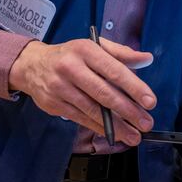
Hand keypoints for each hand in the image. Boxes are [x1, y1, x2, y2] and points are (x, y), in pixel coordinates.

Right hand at [8, 38, 155, 144]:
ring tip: (133, 135)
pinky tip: (114, 133)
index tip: (149, 101)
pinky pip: (81, 118)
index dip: (134, 87)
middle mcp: (71, 68)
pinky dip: (99, 128)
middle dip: (128, 111)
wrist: (31, 65)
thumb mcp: (94, 46)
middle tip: (145, 123)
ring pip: (92, 110)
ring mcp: (60, 87)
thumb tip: (146, 59)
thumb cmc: (70, 55)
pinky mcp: (54, 104)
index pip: (113, 70)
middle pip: (104, 93)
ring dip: (116, 126)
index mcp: (85, 50)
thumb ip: (121, 53)